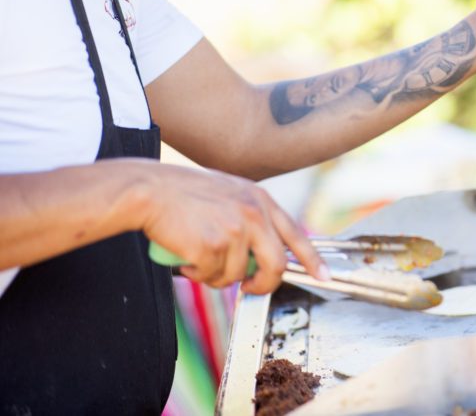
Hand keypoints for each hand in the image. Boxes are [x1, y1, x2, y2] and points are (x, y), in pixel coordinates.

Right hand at [134, 162, 327, 294]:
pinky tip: (186, 257)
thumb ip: (250, 216)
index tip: (323, 277)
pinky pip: (211, 277)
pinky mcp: (212, 246)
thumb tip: (260, 255)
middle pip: (276, 265)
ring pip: (236, 275)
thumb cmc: (184, 193)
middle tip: (249, 287)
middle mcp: (253, 214)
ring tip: (199, 259)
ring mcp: (234, 231)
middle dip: (263, 285)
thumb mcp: (230, 193)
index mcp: (260, 200)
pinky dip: (198, 274)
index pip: (296, 234)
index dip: (311, 260)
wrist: (150, 190)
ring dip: (217, 276)